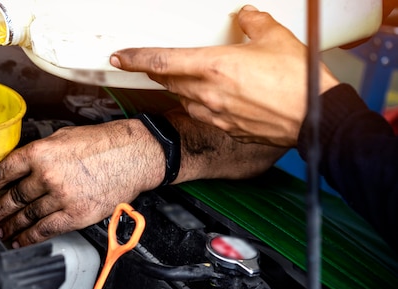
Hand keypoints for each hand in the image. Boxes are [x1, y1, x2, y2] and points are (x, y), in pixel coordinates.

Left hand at [0, 120, 164, 246]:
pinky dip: (29, 237)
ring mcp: (61, 197)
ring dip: (9, 226)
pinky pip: (45, 230)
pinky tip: (19, 241)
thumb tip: (20, 167)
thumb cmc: (102, 144)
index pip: (3, 171)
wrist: (133, 155)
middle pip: (12, 197)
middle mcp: (47, 175)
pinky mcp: (75, 215)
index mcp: (41, 153)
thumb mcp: (63, 137)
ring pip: (26, 215)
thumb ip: (39, 153)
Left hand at [110, 5, 339, 146]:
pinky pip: (201, 113)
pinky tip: (210, 96)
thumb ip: (254, 23)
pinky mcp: (225, 127)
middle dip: (157, 71)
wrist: (314, 117)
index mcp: (214, 66)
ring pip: (183, 97)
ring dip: (179, 86)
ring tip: (187, 77)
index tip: (119, 57)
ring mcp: (215, 113)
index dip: (135, 58)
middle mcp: (208, 92)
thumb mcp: (275, 37)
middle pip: (169, 80)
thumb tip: (246, 17)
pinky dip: (198, 102)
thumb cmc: (298, 81)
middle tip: (150, 64)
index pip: (162, 61)